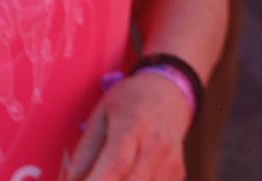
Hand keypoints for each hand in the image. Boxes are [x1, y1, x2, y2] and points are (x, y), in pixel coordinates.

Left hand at [63, 72, 190, 180]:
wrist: (169, 89)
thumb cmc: (130, 100)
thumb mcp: (101, 115)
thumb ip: (85, 152)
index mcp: (132, 126)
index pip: (116, 164)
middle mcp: (155, 145)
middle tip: (92, 178)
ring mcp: (170, 161)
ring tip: (107, 176)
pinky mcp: (177, 173)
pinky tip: (128, 176)